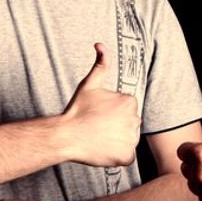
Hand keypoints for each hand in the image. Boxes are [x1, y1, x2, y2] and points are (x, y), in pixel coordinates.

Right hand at [60, 42, 140, 166]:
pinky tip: (103, 149)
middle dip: (117, 125)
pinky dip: (117, 155)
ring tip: (100, 137)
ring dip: (117, 140)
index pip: (127, 109)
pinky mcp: (127, 156)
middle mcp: (135, 119)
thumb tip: (100, 44)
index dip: (113, 113)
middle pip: (129, 123)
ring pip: (128, 139)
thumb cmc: (77, 109)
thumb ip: (101, 63)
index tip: (100, 115)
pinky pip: (127, 155)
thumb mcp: (90, 83)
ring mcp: (131, 138)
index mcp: (130, 101)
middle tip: (98, 127)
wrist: (66, 135)